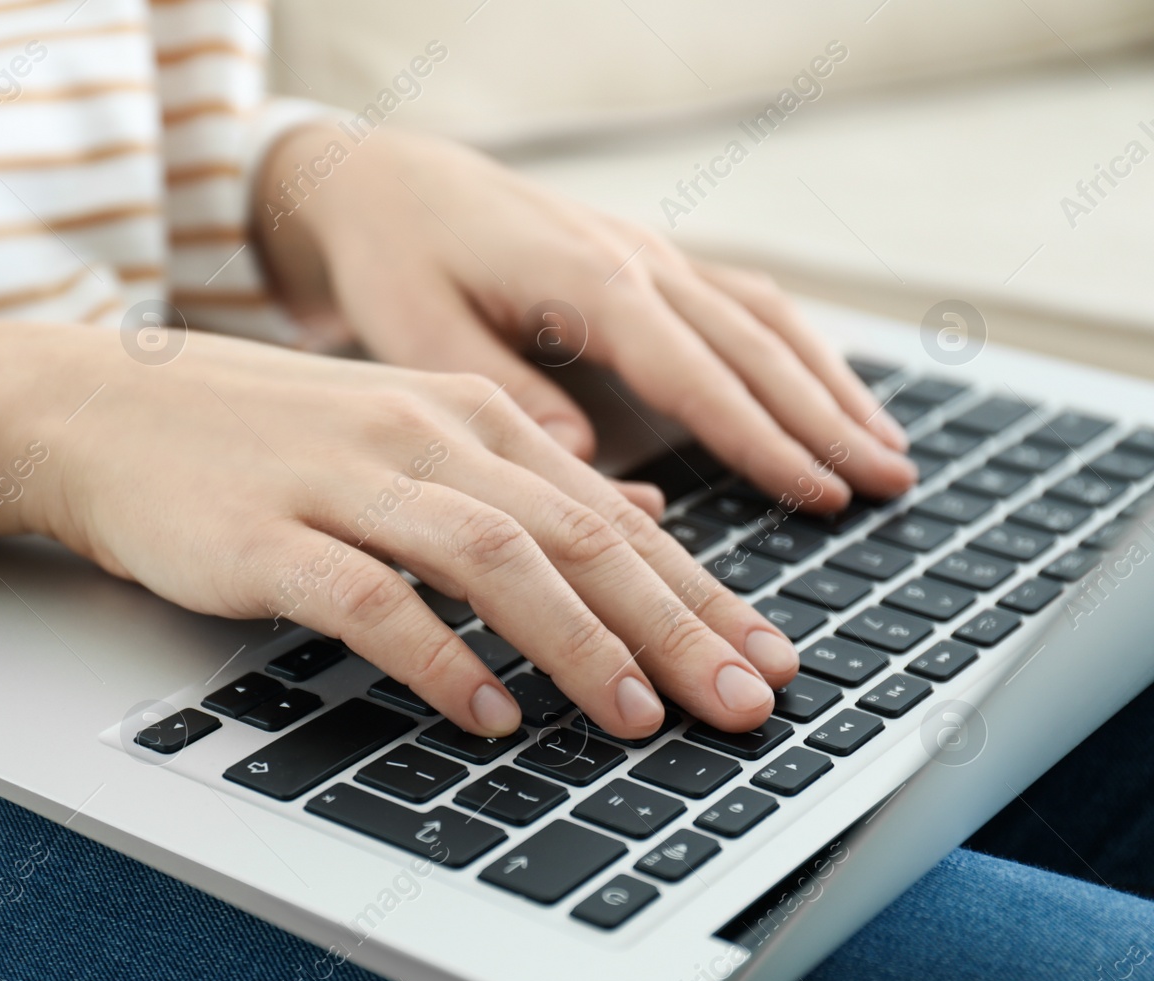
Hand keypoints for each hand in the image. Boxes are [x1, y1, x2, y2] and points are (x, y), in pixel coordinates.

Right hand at [0, 320, 798, 737]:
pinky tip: (489, 714)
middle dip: (676, 626)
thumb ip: (522, 476)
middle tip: (745, 701)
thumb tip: (646, 515)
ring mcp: (344, 481)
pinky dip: (442, 659)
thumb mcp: (404, 433)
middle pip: (576, 534)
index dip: (699, 591)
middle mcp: (421, 435)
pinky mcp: (269, 536)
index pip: (611, 510)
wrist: (101, 409)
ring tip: (639, 717)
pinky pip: (373, 601)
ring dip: (578, 643)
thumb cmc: (258, 435)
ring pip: (492, 559)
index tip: (765, 657)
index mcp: (466, 413)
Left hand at [255, 124, 917, 513]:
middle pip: (753, 347)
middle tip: (891, 485)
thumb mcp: (417, 329)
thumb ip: (502, 389)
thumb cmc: (398, 259)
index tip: (820, 490)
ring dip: (832, 385)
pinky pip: (744, 303)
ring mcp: (651, 256)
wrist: (394, 184)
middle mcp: (636, 261)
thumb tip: (582, 458)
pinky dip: (799, 352)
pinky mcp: (649, 264)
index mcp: (586, 281)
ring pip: (766, 320)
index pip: (693, 371)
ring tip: (889, 451)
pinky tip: (832, 392)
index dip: (760, 437)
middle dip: (827, 419)